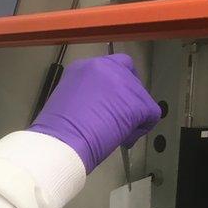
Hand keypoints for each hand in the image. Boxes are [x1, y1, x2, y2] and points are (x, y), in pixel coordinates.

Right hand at [29, 54, 161, 173]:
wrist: (62, 140)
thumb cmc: (56, 129)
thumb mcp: (68, 99)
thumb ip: (86, 95)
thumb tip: (99, 107)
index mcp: (85, 67)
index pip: (112, 67)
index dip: (115, 86)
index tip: (109, 103)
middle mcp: (106, 67)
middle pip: (130, 77)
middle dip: (126, 98)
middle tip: (115, 119)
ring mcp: (124, 83)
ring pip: (141, 97)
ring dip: (132, 115)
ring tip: (115, 133)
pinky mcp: (137, 102)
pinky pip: (151, 115)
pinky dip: (141, 129)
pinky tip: (124, 139)